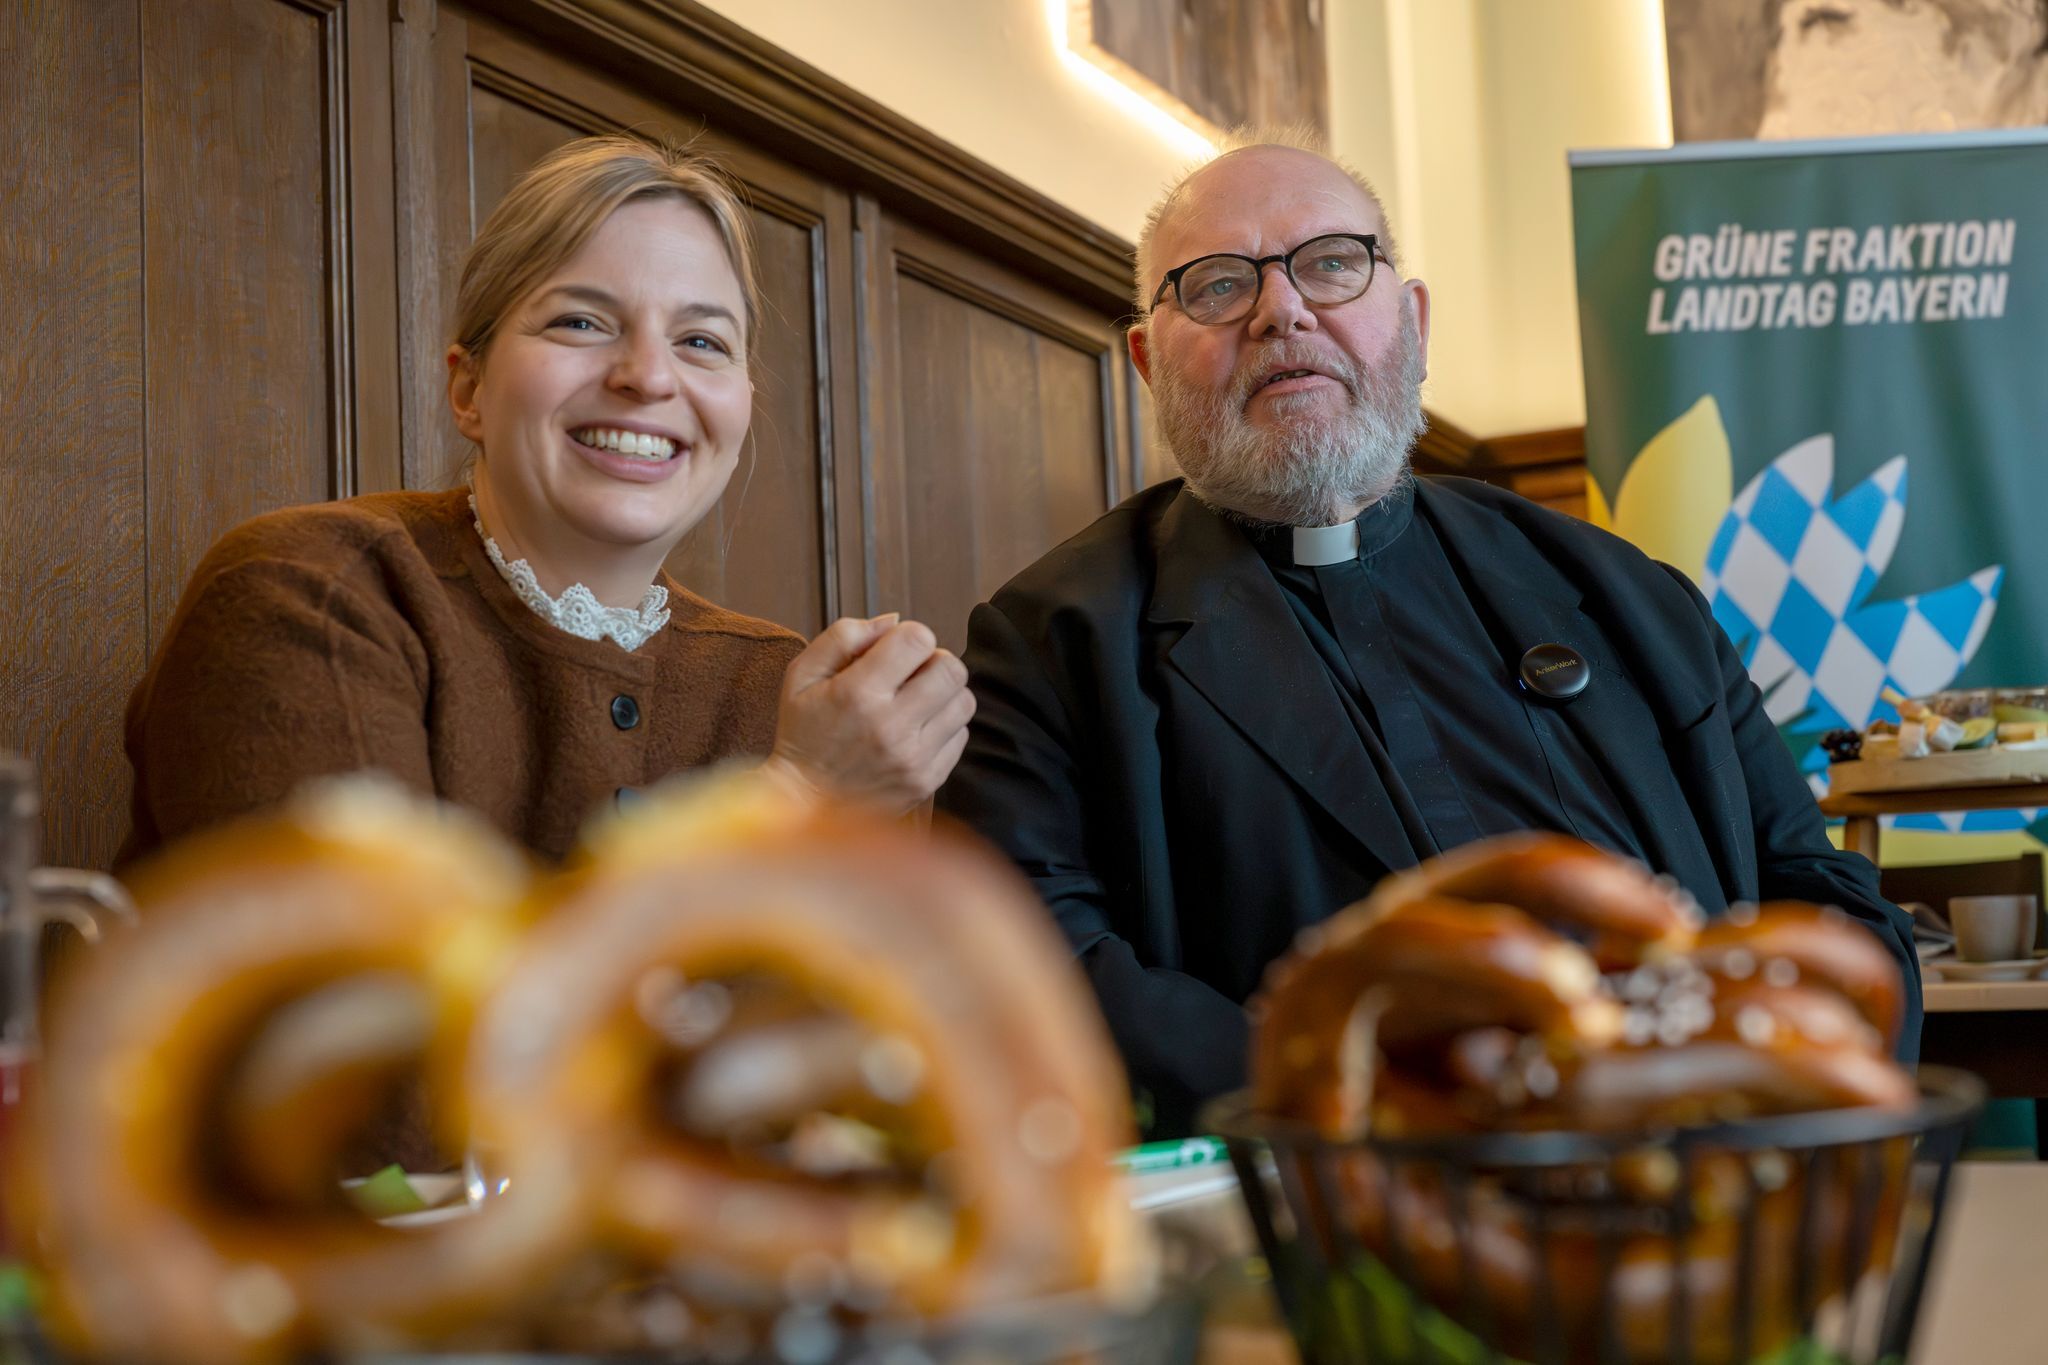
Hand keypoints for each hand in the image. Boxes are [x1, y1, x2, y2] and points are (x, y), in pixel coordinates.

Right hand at [763, 614, 974, 815]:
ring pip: (964, 702)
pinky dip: (944, 727)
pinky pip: (960, 737)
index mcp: (857, 693)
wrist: (803, 803)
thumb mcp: (802, 675)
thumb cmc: (802, 734)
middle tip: (912, 673)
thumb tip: (894, 621)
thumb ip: (844, 636)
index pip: (918, 639)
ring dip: (944, 694)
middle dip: (934, 661)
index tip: (895, 650)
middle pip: (951, 668)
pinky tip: (917, 731)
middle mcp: (890, 725)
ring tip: (917, 702)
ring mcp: (912, 758)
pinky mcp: (926, 781)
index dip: (910, 636)